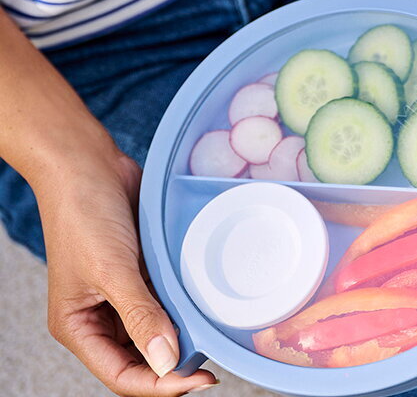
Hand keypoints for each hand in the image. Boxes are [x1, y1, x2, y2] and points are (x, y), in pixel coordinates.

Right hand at [39, 145, 216, 395]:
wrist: (88, 164)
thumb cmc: (84, 214)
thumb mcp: (111, 270)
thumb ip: (140, 316)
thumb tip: (166, 361)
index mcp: (79, 326)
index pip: (122, 375)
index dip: (160, 384)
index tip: (200, 379)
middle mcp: (101, 316)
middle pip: (142, 359)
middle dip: (175, 364)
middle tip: (214, 360)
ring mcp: (124, 295)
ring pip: (158, 331)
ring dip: (182, 334)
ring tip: (211, 334)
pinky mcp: (143, 273)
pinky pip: (167, 300)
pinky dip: (184, 306)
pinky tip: (204, 305)